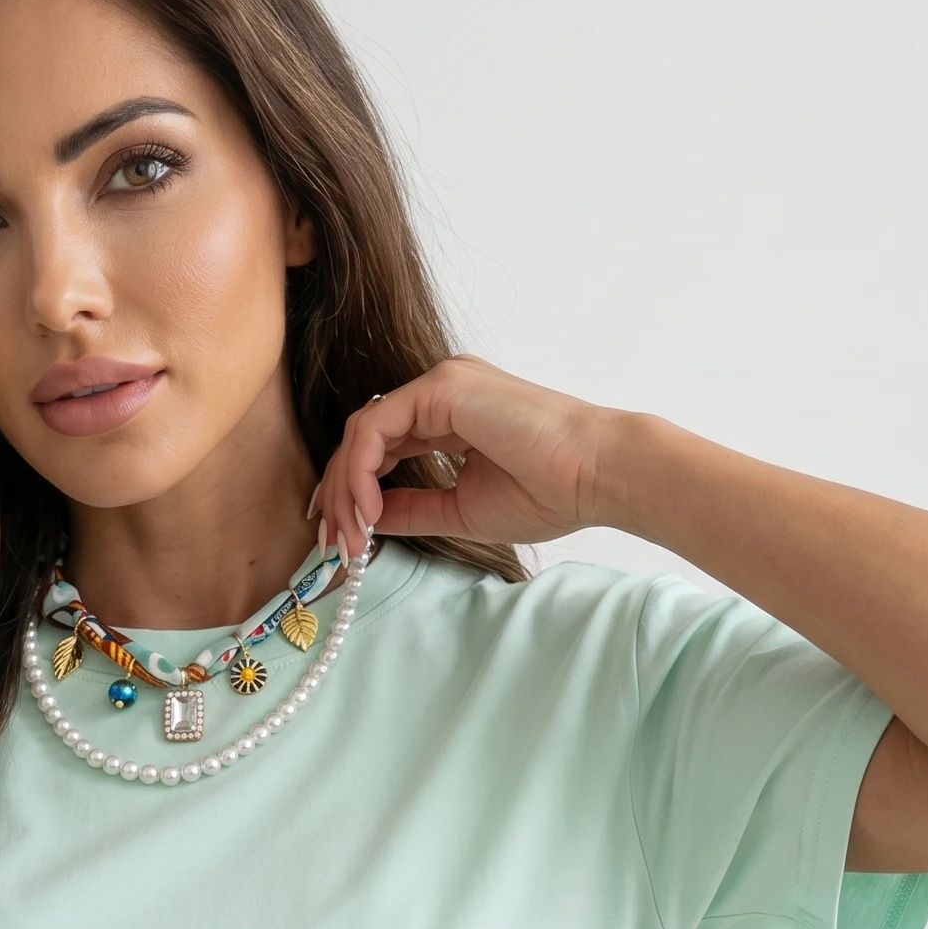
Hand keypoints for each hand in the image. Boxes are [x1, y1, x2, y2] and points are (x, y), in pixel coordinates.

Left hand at [309, 355, 616, 558]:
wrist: (596, 476)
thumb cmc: (548, 493)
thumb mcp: (460, 510)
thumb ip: (412, 510)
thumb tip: (366, 522)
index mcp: (449, 416)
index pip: (381, 447)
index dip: (351, 492)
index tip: (341, 538)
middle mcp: (440, 393)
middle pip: (363, 438)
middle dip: (338, 494)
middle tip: (331, 544)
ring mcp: (440, 384)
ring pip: (362, 431)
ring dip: (344, 488)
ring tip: (350, 537)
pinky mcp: (441, 387)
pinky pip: (375, 427)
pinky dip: (360, 471)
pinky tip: (368, 510)